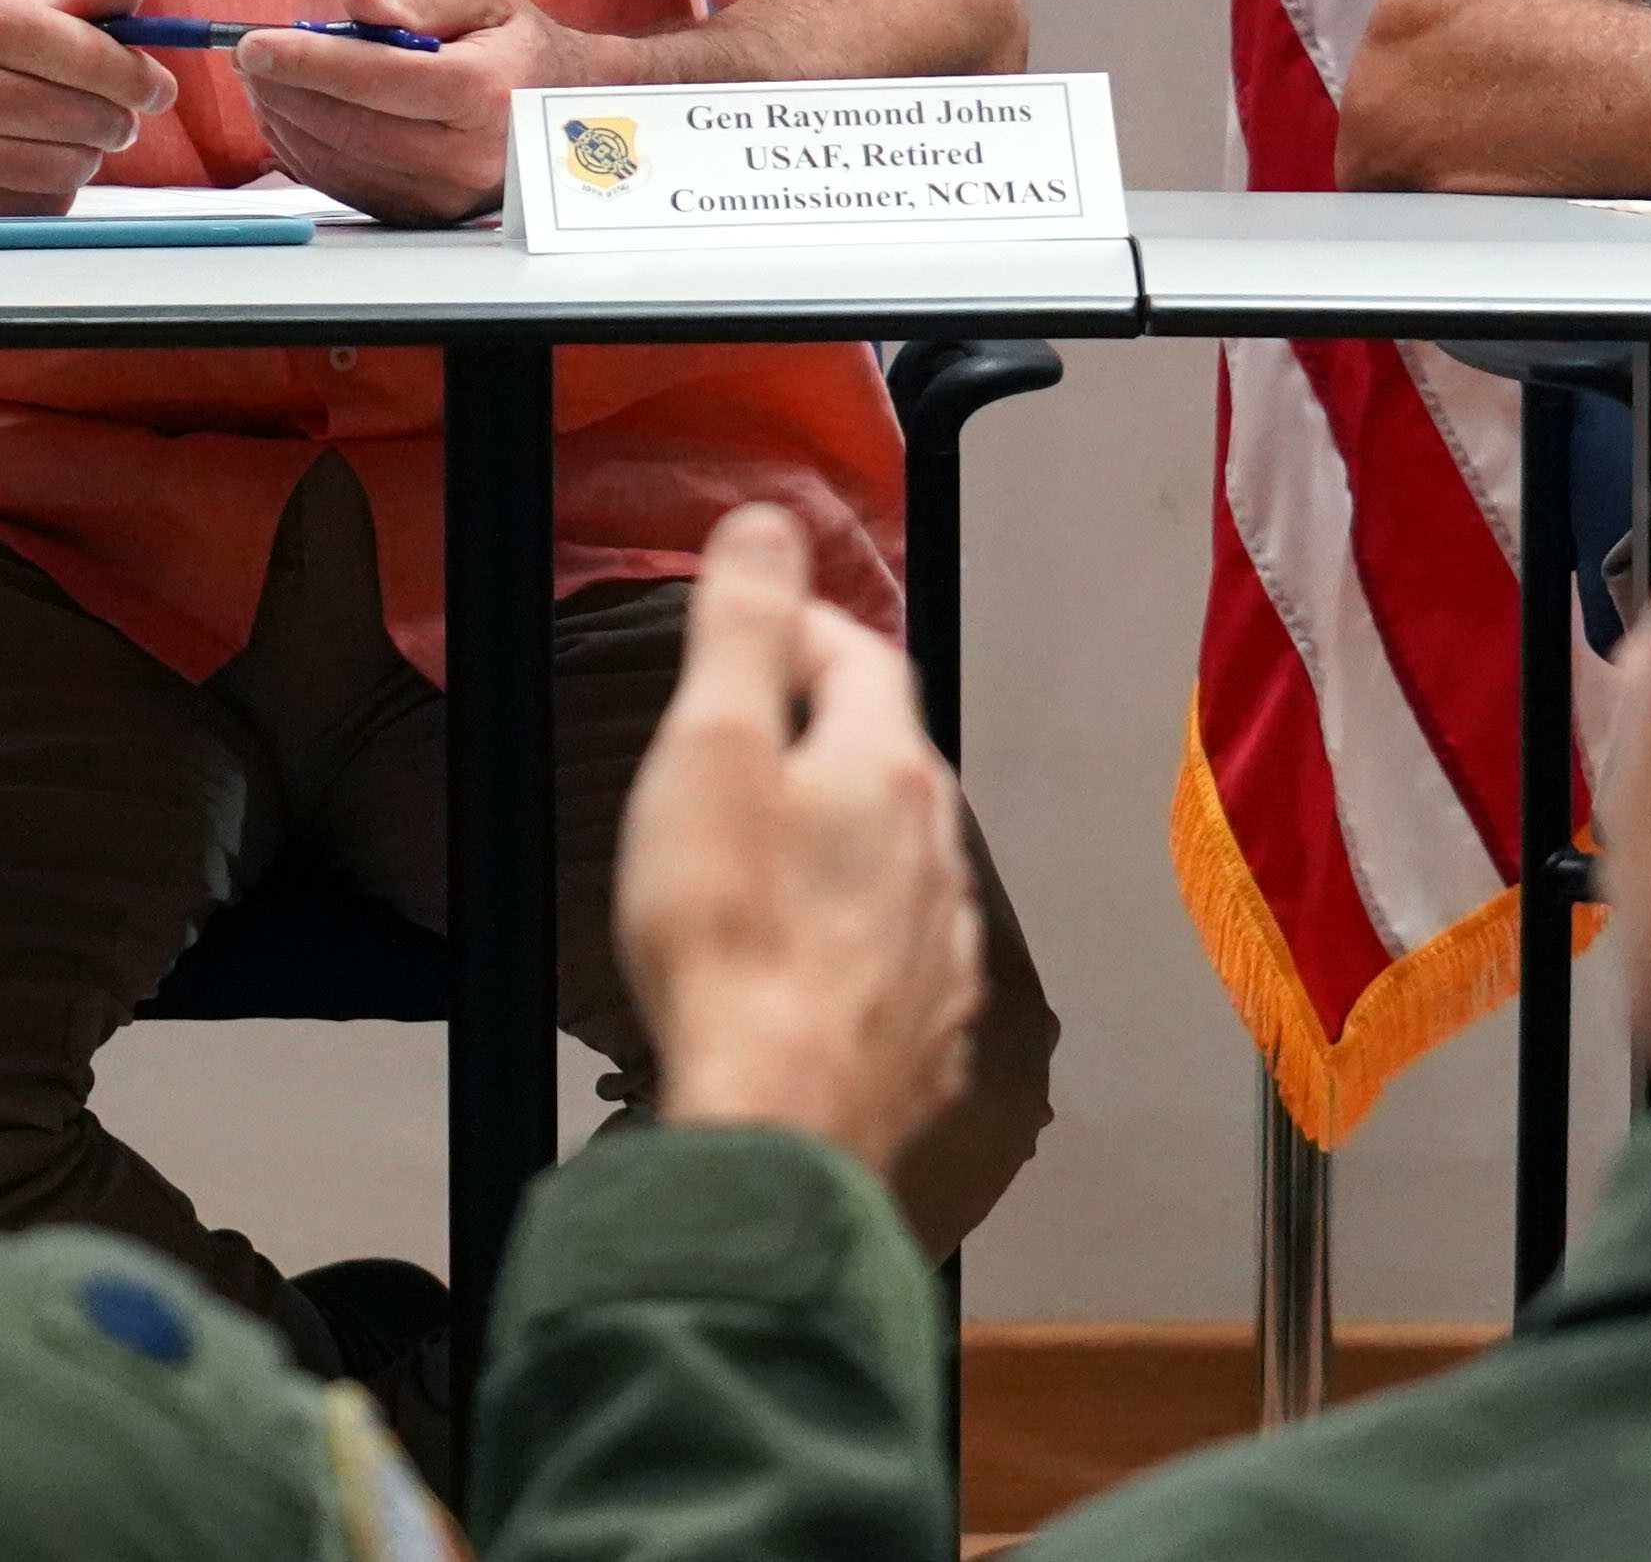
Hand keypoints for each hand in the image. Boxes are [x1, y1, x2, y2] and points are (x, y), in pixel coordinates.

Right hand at [0, 0, 171, 215]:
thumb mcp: (20, 15)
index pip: (83, 51)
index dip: (134, 75)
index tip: (159, 89)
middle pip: (85, 114)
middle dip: (118, 119)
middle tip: (115, 117)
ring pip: (71, 166)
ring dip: (88, 156)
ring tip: (65, 137)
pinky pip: (44, 205)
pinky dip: (55, 189)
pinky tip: (29, 165)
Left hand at [237, 0, 559, 222]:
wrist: (557, 108)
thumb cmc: (511, 41)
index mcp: (481, 90)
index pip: (377, 78)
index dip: (306, 61)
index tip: (254, 44)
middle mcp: (464, 153)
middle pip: (348, 125)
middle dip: (285, 89)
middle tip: (250, 57)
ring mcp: (442, 194)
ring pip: (337, 160)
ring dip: (285, 119)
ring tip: (266, 81)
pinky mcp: (421, 214)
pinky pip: (343, 185)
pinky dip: (304, 150)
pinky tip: (292, 115)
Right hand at [618, 503, 981, 1177]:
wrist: (773, 1125)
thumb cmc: (731, 942)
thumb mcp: (711, 751)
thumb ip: (743, 628)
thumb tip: (770, 525)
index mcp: (888, 769)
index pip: (862, 654)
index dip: (799, 626)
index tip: (741, 630)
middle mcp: (937, 852)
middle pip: (884, 755)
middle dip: (816, 731)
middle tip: (735, 739)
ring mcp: (939, 950)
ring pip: (897, 858)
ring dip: (839, 838)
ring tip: (761, 855)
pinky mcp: (926, 1036)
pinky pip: (898, 956)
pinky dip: (854, 937)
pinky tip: (802, 961)